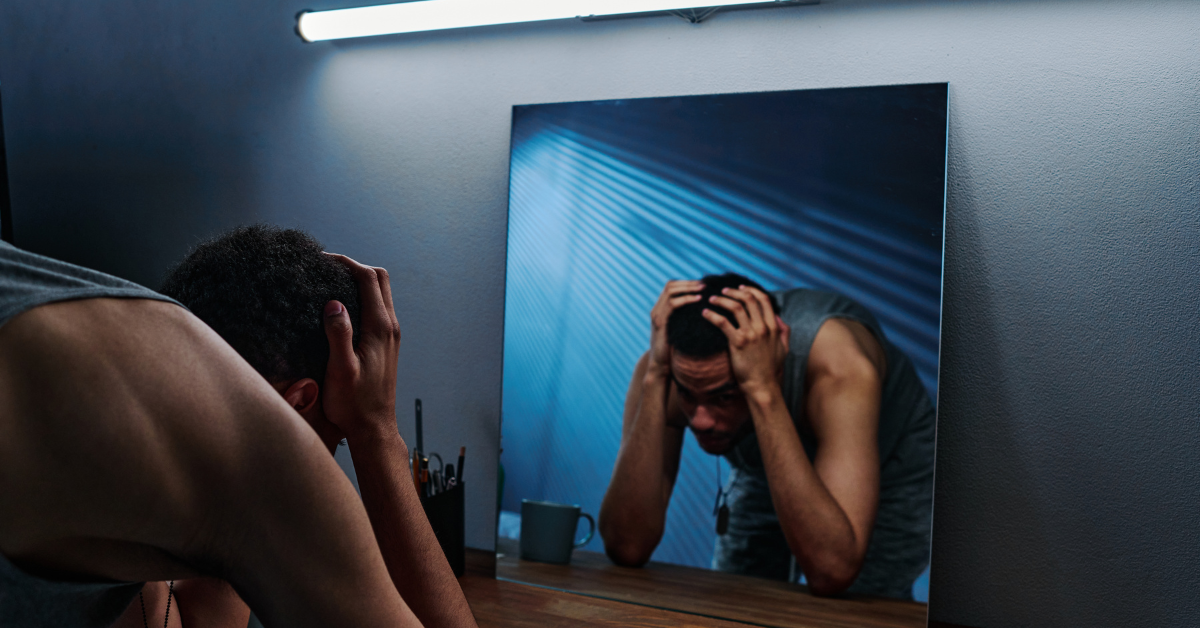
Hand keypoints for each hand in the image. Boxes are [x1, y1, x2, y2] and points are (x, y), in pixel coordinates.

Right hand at [321, 253, 402, 443]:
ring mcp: (390, 335)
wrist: (373, 428)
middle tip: (326, 266)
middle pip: (379, 279)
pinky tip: (340, 306)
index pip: (368, 279)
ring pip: (380, 293)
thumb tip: (334, 303)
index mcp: (380, 328)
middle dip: (354, 266)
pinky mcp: (386, 343)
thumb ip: (338, 334)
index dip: (346, 263)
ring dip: (359, 281)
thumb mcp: (341, 369)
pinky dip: (361, 297)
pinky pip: (377, 308)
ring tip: (330, 281)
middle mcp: (390, 327)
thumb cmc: (354, 404)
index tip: (322, 259)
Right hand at [647, 280, 704, 377]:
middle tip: (704, 284)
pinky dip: (685, 299)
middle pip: (670, 285)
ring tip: (703, 290)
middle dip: (688, 283)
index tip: (702, 285)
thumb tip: (704, 309)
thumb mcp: (681, 329)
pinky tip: (698, 300)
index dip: (686, 283)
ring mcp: (656, 315)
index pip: (671, 287)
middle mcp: (656, 309)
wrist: (661, 365)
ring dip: (688, 288)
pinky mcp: (660, 322)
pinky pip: (672, 304)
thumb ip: (686, 318)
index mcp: (661, 309)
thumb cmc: (674, 349)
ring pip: (670, 291)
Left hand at [703, 286, 790, 397]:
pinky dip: (713, 315)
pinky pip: (723, 323)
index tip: (741, 288)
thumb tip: (779, 318)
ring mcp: (751, 334)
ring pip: (735, 307)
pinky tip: (705, 313)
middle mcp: (762, 328)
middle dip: (734, 292)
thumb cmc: (770, 369)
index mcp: (773, 327)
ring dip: (722, 300)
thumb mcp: (784, 349)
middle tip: (723, 291)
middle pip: (748, 300)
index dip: (751, 291)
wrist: (762, 385)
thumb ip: (784, 332)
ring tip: (711, 299)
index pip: (763, 300)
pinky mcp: (738, 343)